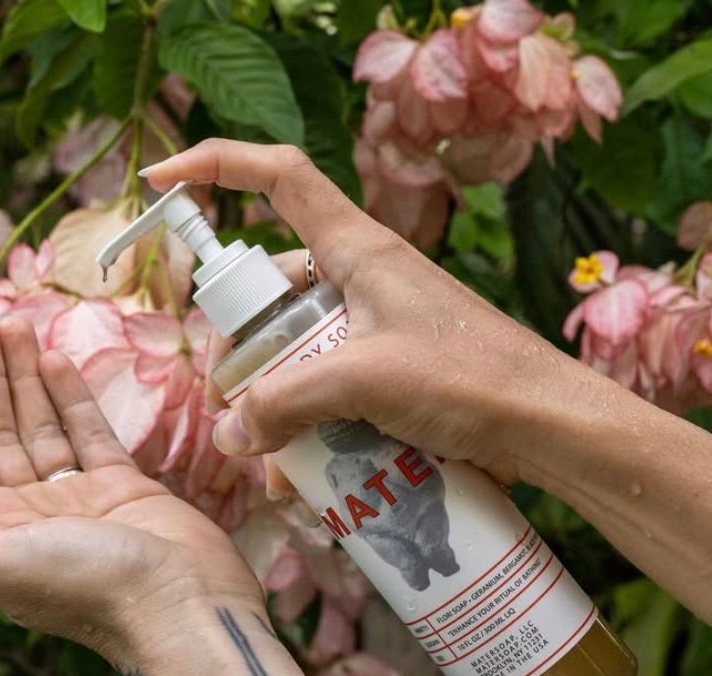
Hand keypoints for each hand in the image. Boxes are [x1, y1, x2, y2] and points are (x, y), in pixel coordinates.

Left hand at [0, 312, 264, 666]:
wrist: (182, 607)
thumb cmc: (89, 589)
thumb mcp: (0, 563)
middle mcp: (28, 512)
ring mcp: (76, 498)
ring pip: (39, 425)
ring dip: (21, 376)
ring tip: (11, 323)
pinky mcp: (122, 487)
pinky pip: (87, 432)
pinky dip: (69, 397)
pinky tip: (53, 359)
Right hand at [143, 140, 614, 486]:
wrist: (548, 425)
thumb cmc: (469, 379)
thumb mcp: (362, 381)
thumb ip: (285, 402)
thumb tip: (229, 431)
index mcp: (357, 249)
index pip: (278, 177)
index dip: (216, 165)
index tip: (163, 181)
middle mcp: (364, 278)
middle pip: (274, 288)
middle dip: (241, 341)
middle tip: (227, 396)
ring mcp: (379, 328)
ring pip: (300, 347)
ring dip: (277, 397)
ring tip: (268, 454)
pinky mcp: (394, 373)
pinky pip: (332, 386)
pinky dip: (312, 422)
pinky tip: (306, 473)